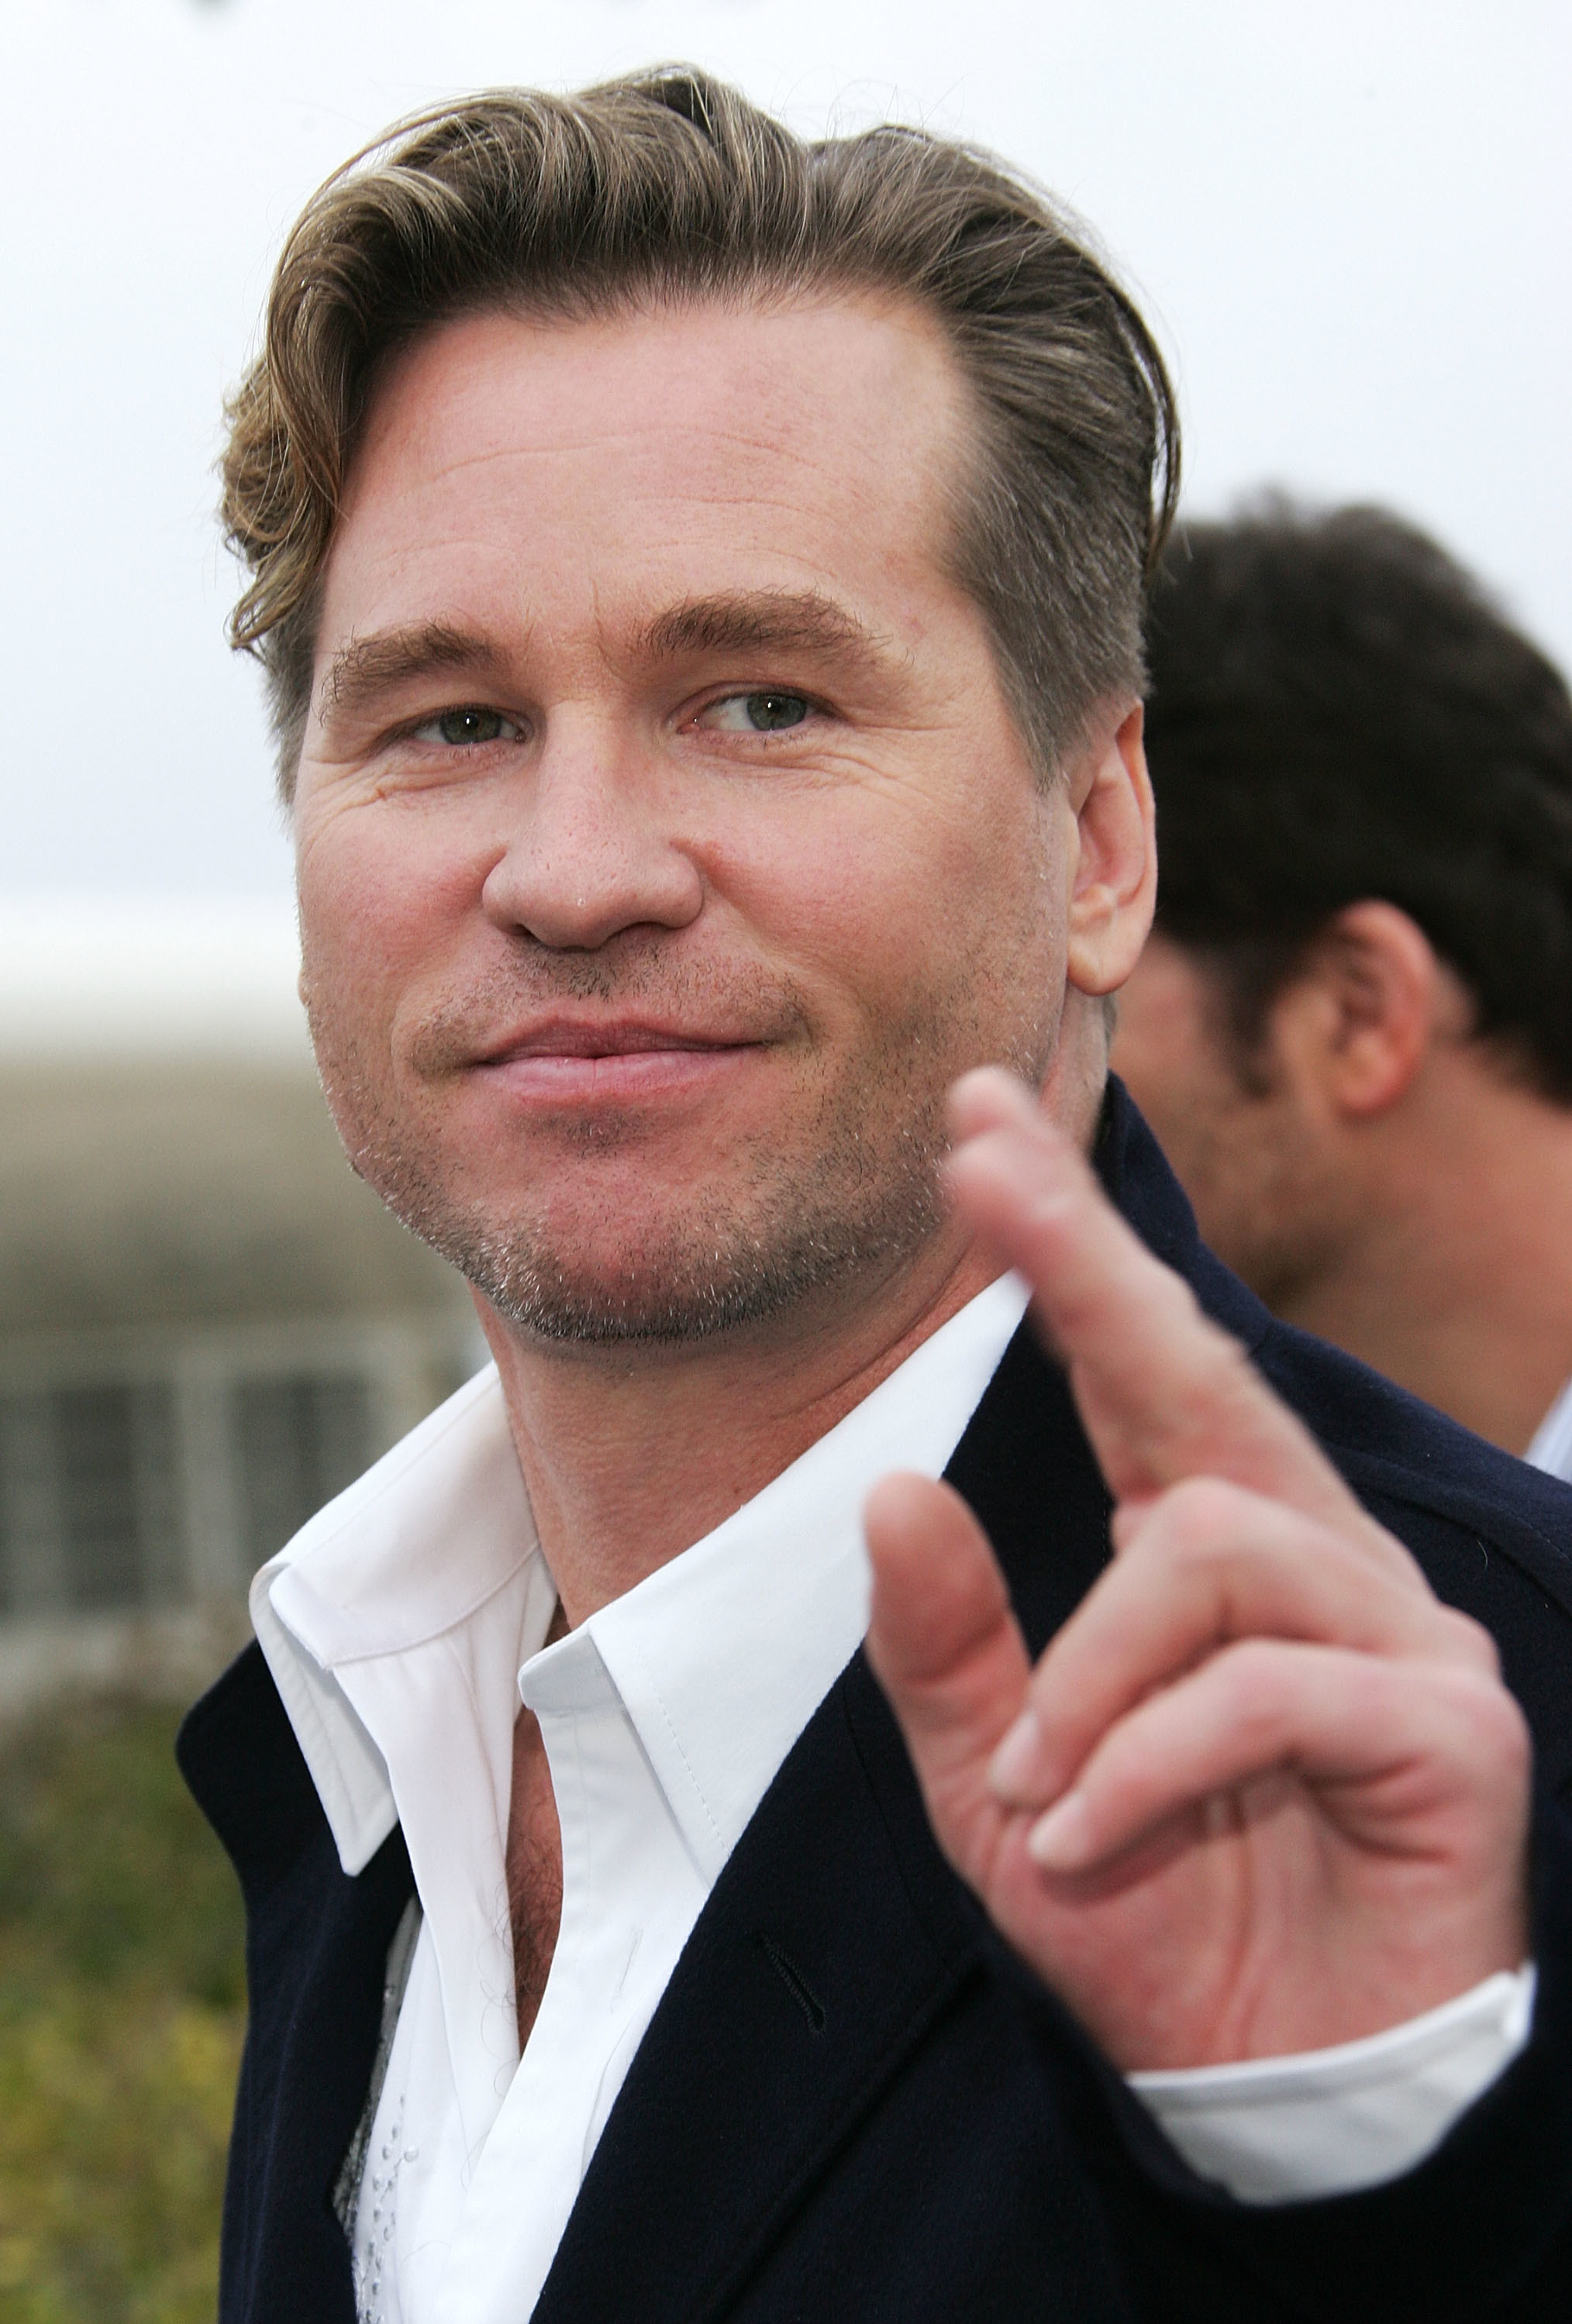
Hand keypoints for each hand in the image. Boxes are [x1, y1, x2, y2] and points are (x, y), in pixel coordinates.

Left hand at [864, 1069, 1530, 2071]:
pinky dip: (1149, 1756)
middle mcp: (1314, 1561)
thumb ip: (948, 1648)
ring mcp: (1395, 1634)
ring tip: (1036, 1787)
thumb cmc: (1147, 1920)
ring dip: (1088, 1669)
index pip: (1137, 1370)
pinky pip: (1275, 1684)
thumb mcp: (999, 1789)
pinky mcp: (1450, 1728)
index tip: (978, 1126)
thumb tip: (892, 1487)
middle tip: (985, 1163)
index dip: (1065, 1243)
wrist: (1272, 2101)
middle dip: (1086, 1263)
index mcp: (1206, 1555)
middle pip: (1202, 1373)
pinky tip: (1094, 1833)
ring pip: (1214, 1542)